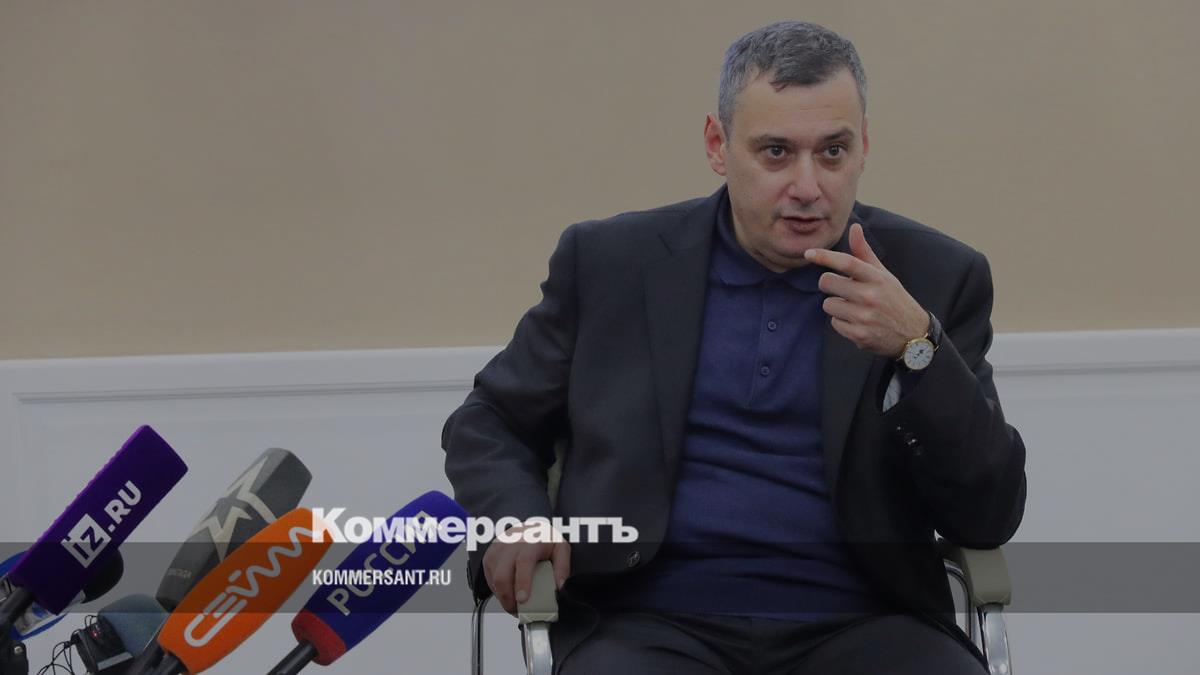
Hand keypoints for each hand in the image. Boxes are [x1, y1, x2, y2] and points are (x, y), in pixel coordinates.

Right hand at [482, 522, 570, 615]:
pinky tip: (507, 592)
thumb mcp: (560, 548)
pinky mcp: (490, 556)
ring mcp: (498, 550)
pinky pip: (489, 578)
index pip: (523, 562)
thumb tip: (561, 587)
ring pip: (494, 579)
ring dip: (502, 596)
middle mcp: (511, 544)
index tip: (523, 599)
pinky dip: (497, 590)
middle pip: (502, 575)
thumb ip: (563, 567)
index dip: (522, 582)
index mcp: (531, 541)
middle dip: (508, 598)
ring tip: (513, 604)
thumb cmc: (543, 539)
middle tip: (517, 610)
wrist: (528, 527)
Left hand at [804, 223, 928, 357]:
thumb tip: (854, 227)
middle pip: (827, 282)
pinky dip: (841, 322)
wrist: (912, 333)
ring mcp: (864, 316)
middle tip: (842, 288)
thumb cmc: (893, 299)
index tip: (808, 253)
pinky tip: (857, 322)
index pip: (847, 263)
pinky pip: (834, 323)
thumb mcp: (883, 274)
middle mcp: (870, 296)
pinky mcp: (859, 334)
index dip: (825, 257)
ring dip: (836, 305)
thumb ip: (864, 253)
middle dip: (830, 284)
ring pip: (828, 304)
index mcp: (877, 278)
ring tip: (854, 307)